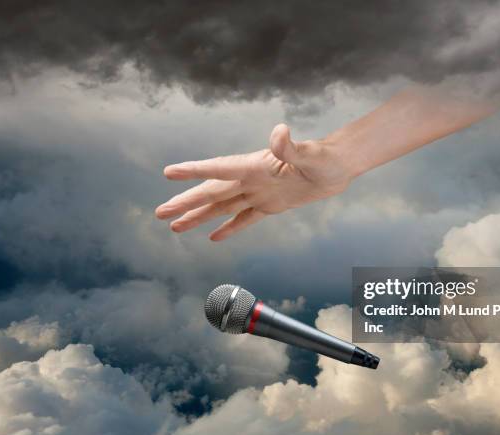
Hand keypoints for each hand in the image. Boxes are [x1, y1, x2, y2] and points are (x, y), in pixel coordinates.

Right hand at [156, 124, 351, 240]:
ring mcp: (259, 192)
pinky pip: (245, 218)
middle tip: (160, 213)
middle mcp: (252, 179)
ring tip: (175, 226)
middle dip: (185, 202)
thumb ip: (290, 147)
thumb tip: (279, 132)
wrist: (339, 167)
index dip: (194, 171)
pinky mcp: (270, 205)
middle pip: (212, 192)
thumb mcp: (310, 154)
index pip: (219, 169)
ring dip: (199, 216)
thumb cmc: (327, 158)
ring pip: (222, 207)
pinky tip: (213, 237)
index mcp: (256, 166)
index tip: (169, 173)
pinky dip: (229, 227)